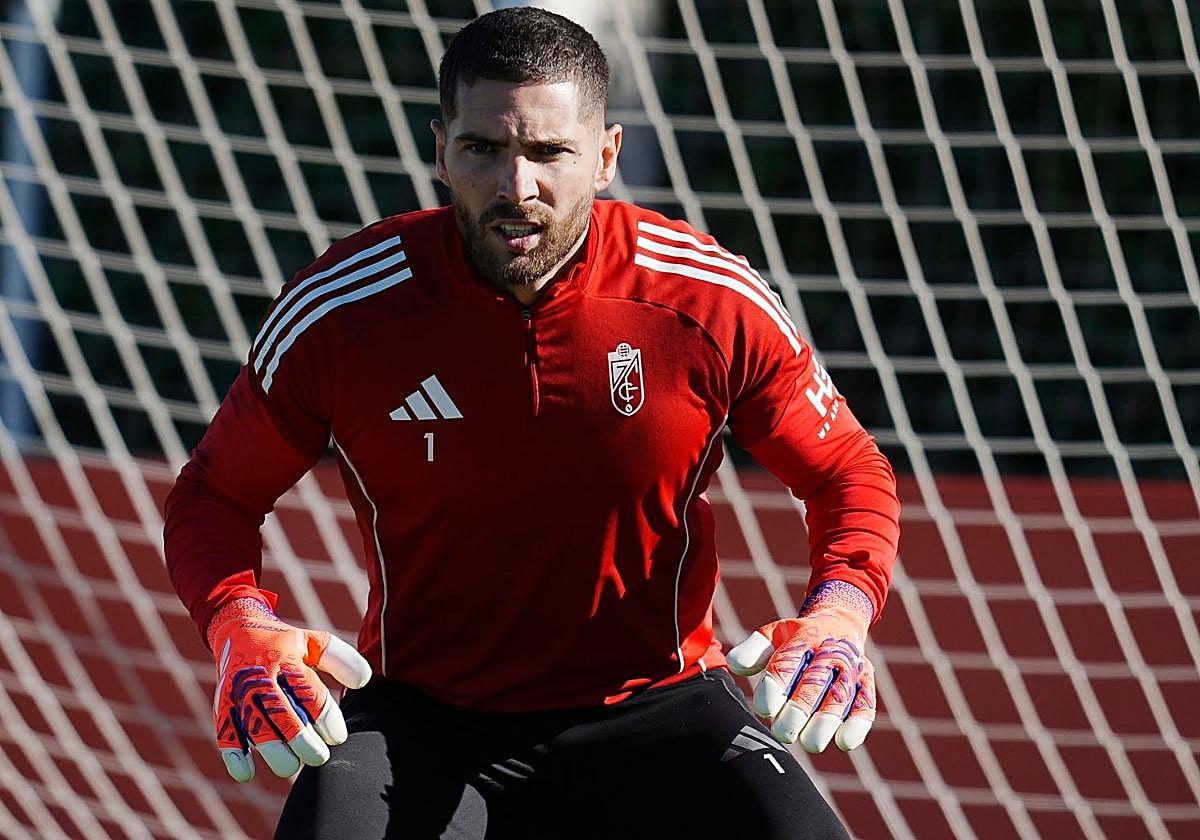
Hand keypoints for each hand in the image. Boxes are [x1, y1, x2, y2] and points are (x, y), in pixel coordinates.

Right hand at [208, 597, 371, 781]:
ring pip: (255, 726)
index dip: (326, 718)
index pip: (309, 692)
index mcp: (287, 659)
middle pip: (282, 713)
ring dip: (273, 750)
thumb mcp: (314, 642)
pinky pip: (225, 732)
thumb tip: (363, 681)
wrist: (238, 631)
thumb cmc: (285, 644)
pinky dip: (233, 755)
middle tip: (319, 758)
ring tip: (292, 766)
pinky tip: (247, 773)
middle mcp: (261, 676)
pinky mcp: (223, 706)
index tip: (338, 737)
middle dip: (301, 740)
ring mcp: (240, 692)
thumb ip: (341, 659)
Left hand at [726, 581, 874, 752]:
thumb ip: (754, 650)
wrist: (839, 624)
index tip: (763, 709)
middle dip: (799, 710)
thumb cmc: (797, 639)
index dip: (776, 687)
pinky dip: (858, 724)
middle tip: (782, 733)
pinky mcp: (866, 685)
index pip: (788, 663)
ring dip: (827, 721)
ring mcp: (851, 668)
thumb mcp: (774, 635)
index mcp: (803, 638)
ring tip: (810, 744)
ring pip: (841, 697)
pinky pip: (866, 705)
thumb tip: (734, 664)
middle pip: (814, 683)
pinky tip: (843, 742)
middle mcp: (830, 652)